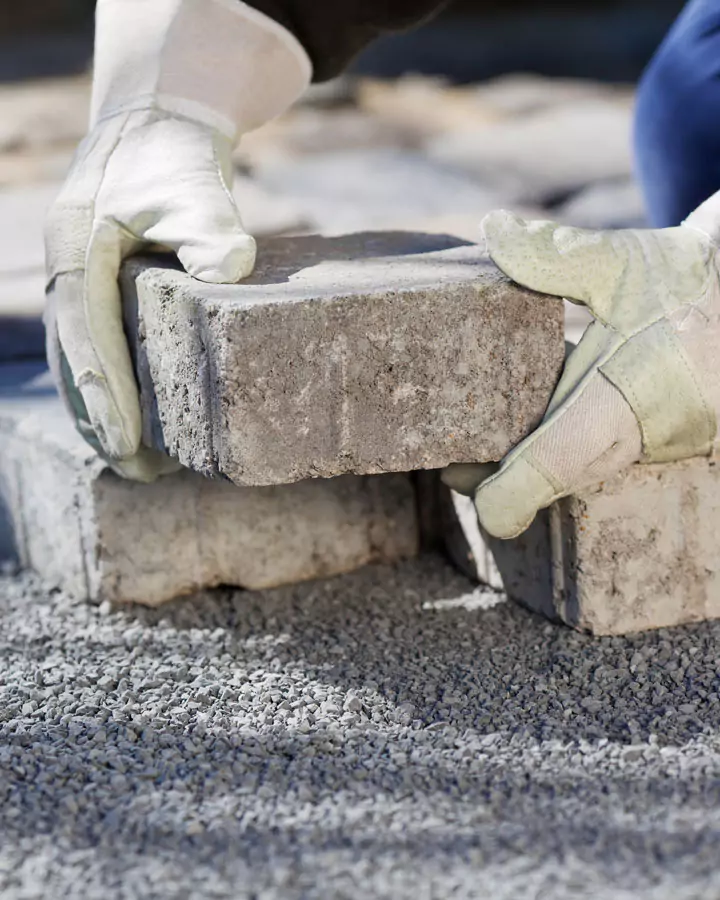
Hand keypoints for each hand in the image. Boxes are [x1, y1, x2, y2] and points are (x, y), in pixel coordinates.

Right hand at [45, 111, 254, 479]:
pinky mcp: (94, 295)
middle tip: (141, 473)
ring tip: (140, 468)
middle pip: (74, 361)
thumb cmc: (175, 161)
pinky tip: (134, 427)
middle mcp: (66, 271)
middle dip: (103, 420)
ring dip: (102, 416)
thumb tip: (230, 267)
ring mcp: (74, 285)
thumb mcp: (194, 184)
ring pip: (78, 364)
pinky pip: (92, 353)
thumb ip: (211, 224)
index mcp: (78, 246)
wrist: (154, 130)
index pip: (86, 331)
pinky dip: (109, 393)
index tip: (128, 442)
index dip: (105, 390)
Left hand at [444, 210, 719, 538]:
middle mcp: (643, 435)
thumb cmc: (694, 283)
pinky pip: (597, 458)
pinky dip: (560, 449)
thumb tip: (494, 232)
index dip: (508, 492)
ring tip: (478, 447)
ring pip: (576, 471)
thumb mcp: (624, 262)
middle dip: (500, 479)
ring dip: (530, 463)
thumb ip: (554, 256)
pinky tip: (527, 428)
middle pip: (554, 480)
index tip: (463, 489)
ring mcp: (654, 445)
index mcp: (630, 395)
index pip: (557, 461)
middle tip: (452, 464)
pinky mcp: (657, 441)